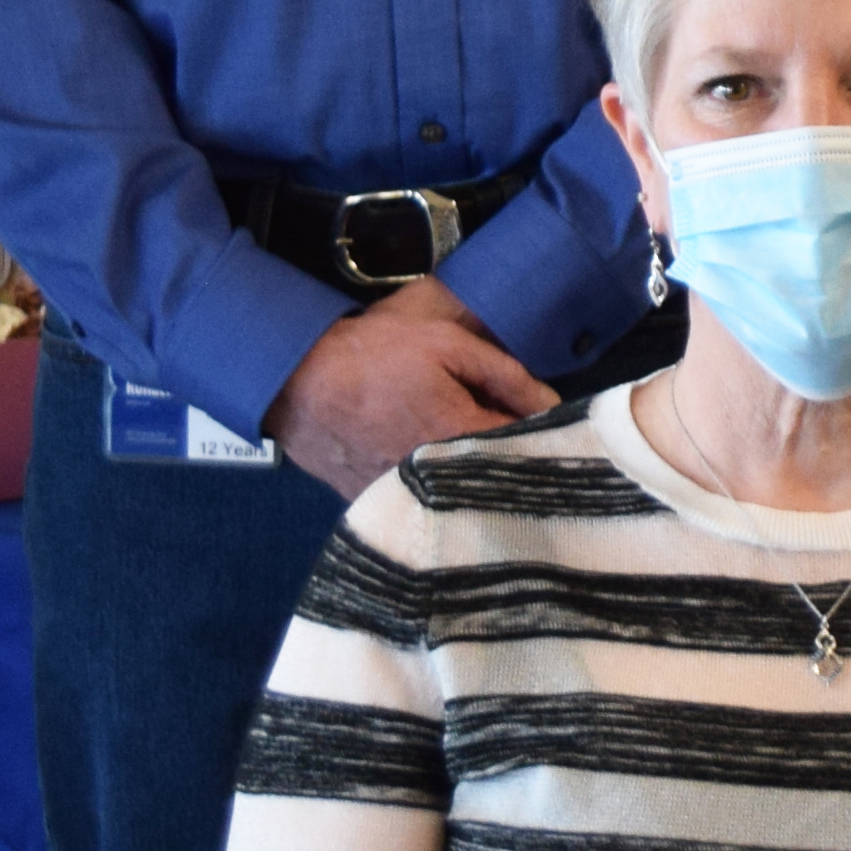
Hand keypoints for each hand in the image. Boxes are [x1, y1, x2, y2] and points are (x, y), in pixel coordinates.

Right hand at [260, 281, 551, 498]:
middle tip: (517, 439)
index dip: (544, 436)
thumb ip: (506, 375)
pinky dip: (443, 492)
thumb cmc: (374, 357)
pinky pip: (429, 505)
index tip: (550, 426)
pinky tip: (443, 472)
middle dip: (515, 461)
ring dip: (480, 480)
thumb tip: (552, 404)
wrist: (298, 383)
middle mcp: (442, 479)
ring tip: (481, 456)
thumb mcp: (448, 345)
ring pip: (466, 496)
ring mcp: (411, 497)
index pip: (528, 447)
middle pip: (499, 478)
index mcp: (463, 437)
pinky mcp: (385, 505)